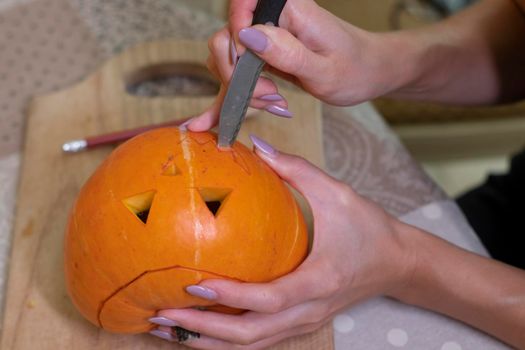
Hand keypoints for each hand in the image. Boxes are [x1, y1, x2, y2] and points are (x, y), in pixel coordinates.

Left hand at [149, 135, 415, 348]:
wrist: (398, 263)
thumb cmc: (369, 230)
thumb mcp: (337, 193)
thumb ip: (297, 169)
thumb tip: (258, 146)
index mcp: (318, 280)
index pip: (269, 298)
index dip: (231, 297)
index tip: (193, 286)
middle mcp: (309, 310)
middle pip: (250, 337)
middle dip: (202, 332)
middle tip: (160, 317)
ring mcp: (305, 322)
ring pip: (250, 346)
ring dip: (207, 342)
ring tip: (166, 329)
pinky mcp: (301, 322)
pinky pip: (258, 339)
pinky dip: (224, 339)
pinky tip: (199, 327)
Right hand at [187, 0, 411, 131]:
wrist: (368, 72)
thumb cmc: (355, 69)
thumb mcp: (324, 69)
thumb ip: (287, 52)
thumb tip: (247, 35)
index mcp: (290, 8)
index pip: (242, 2)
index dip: (236, 33)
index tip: (250, 65)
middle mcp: (274, 17)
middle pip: (227, 37)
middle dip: (239, 74)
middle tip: (268, 95)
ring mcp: (266, 37)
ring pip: (228, 58)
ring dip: (242, 88)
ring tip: (274, 101)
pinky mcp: (264, 55)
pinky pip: (238, 72)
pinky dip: (233, 95)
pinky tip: (218, 118)